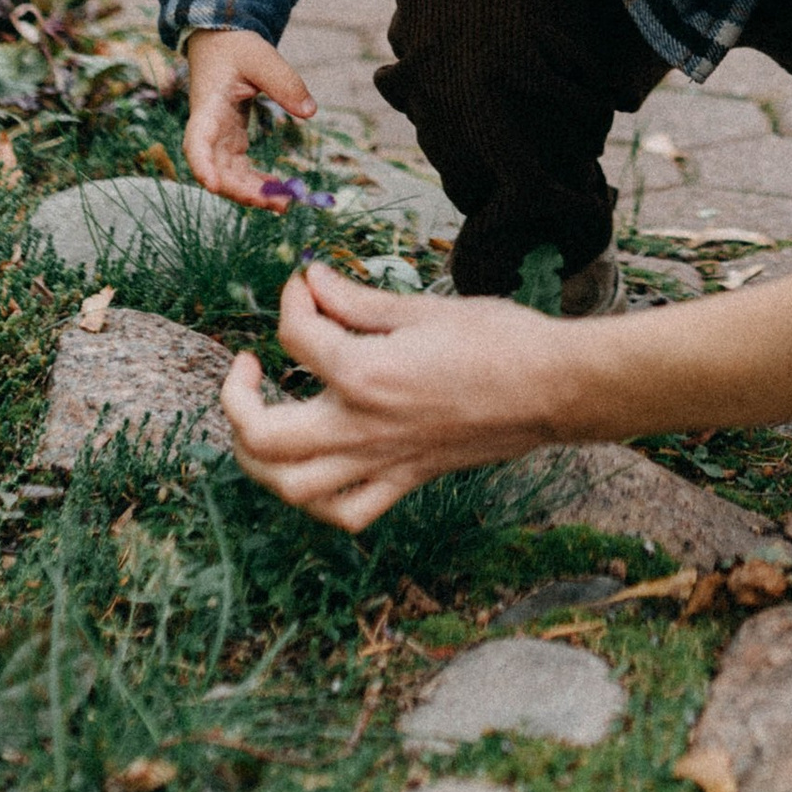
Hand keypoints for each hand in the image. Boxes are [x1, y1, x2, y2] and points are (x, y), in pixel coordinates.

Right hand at [185, 26, 315, 206]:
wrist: (220, 44)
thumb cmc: (236, 48)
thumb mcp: (262, 58)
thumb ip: (285, 83)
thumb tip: (310, 112)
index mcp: (208, 106)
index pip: (197, 141)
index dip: (201, 165)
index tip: (212, 186)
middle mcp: (208, 128)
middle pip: (215, 168)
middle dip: (241, 191)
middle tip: (278, 204)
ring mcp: (217, 138)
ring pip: (227, 175)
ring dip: (252, 192)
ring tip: (284, 205)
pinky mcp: (230, 141)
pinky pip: (239, 169)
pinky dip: (255, 182)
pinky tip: (278, 190)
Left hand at [220, 261, 791, 532]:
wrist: (555, 387)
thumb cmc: (499, 338)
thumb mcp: (422, 308)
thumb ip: (355, 301)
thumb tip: (309, 280)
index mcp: (366, 374)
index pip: (295, 336)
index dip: (290, 300)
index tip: (305, 283)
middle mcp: (364, 428)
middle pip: (263, 435)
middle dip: (236, 400)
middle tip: (249, 366)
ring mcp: (383, 463)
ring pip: (291, 488)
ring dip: (262, 459)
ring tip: (263, 423)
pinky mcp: (406, 481)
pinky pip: (346, 510)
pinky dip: (315, 499)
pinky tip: (315, 468)